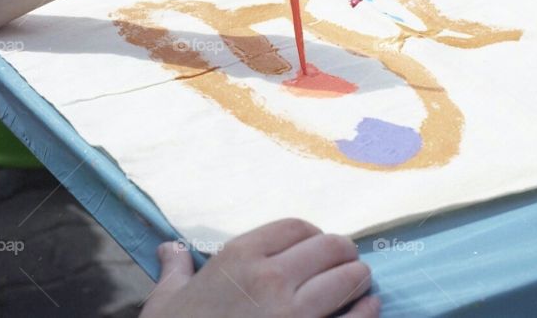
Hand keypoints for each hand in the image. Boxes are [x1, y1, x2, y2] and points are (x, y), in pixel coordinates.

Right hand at [140, 220, 378, 317]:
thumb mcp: (166, 302)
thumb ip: (175, 270)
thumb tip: (169, 249)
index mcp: (240, 258)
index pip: (295, 227)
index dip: (312, 233)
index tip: (315, 244)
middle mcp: (271, 278)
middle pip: (329, 247)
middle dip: (342, 251)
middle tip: (346, 260)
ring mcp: (294, 315)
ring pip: (348, 278)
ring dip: (358, 278)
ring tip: (359, 282)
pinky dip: (367, 310)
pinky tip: (370, 307)